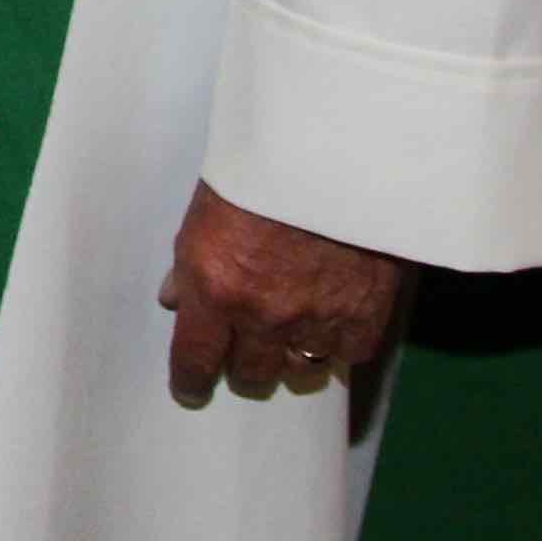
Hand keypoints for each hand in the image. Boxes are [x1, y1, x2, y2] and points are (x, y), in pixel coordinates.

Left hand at [157, 181, 406, 407]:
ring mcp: (318, 320)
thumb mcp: (206, 209)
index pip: (195, 358)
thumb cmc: (264, 167)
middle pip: (249, 374)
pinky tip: (331, 325)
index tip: (190, 389)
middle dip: (241, 366)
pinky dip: (337, 346)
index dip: (190, 380)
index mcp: (217, 286)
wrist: (340, 151)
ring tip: (288, 338)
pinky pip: (346, 356)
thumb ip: (191, 265)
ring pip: (298, 373)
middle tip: (243, 351)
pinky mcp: (365, 317)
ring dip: (289, 359)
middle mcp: (264, 314)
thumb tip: (175, 300)